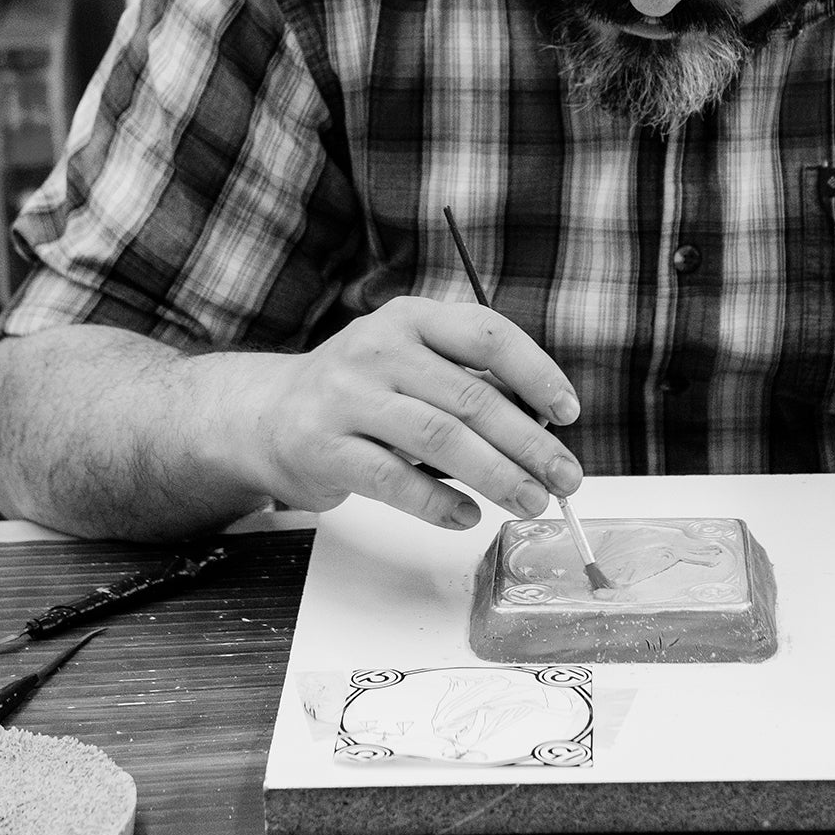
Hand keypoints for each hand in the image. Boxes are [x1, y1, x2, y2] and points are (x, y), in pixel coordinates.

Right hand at [248, 296, 582, 530]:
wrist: (266, 415)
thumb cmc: (360, 392)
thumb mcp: (410, 364)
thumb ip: (466, 382)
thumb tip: (544, 426)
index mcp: (410, 318)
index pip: (486, 333)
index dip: (536, 372)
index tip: (568, 412)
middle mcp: (377, 349)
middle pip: (471, 397)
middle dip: (529, 443)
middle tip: (565, 478)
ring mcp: (347, 397)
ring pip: (440, 438)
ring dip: (497, 476)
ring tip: (530, 502)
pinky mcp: (324, 447)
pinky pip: (394, 480)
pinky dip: (438, 503)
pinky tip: (467, 517)